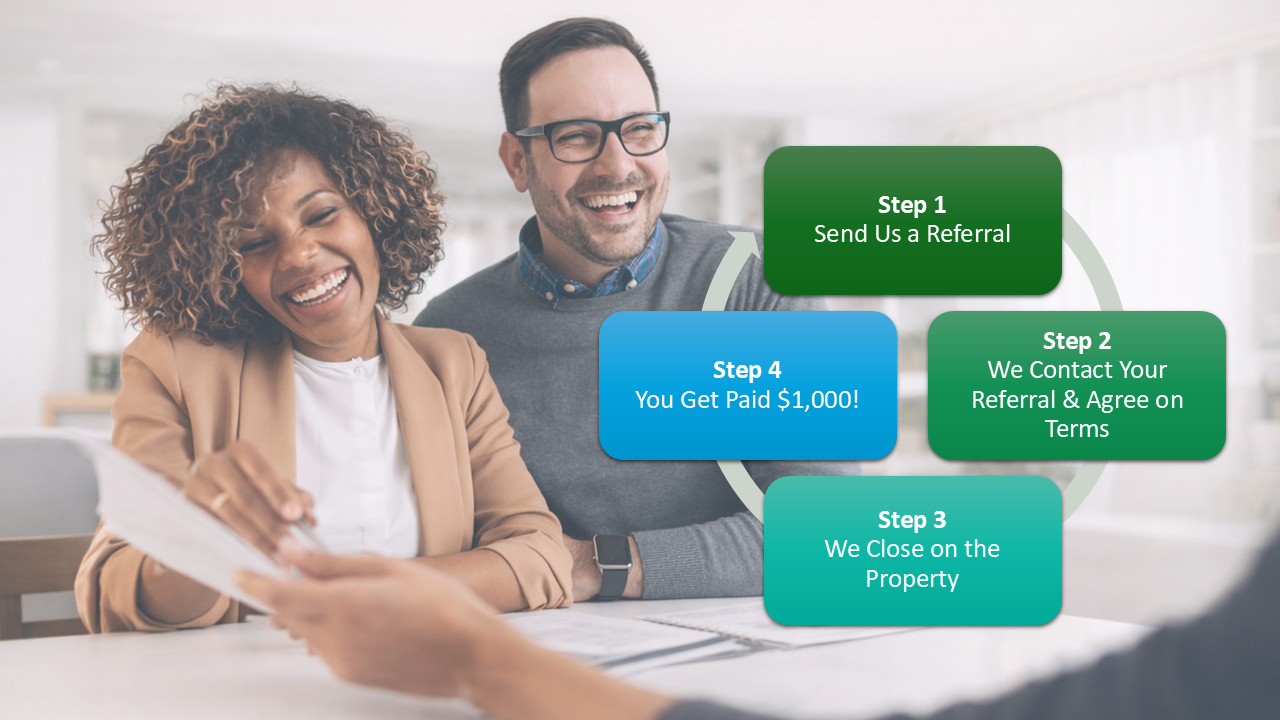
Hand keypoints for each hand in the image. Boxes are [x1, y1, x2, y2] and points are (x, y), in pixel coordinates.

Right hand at [183, 441, 313, 559]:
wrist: (210, 503)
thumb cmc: (250, 493)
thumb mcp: (273, 491)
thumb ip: (295, 500)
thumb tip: (311, 518)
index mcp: (241, 452)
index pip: (262, 471)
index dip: (280, 493)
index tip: (295, 516)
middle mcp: (213, 463)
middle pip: (245, 496)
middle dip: (270, 524)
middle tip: (289, 546)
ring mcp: (194, 485)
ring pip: (227, 514)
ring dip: (254, 539)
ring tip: (276, 559)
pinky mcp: (182, 508)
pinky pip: (208, 528)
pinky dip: (230, 544)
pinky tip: (248, 559)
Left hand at [237, 543, 676, 719]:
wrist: (472, 656)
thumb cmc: (442, 606)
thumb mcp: (389, 569)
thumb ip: (333, 564)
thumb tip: (290, 552)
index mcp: (344, 606)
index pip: (278, 595)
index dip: (253, 582)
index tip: (237, 571)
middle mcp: (335, 639)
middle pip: (289, 614)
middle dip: (290, 593)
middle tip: (308, 571)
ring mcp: (342, 662)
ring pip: (307, 631)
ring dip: (315, 612)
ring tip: (357, 596)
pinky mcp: (352, 677)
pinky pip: (326, 648)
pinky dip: (333, 631)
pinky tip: (370, 620)